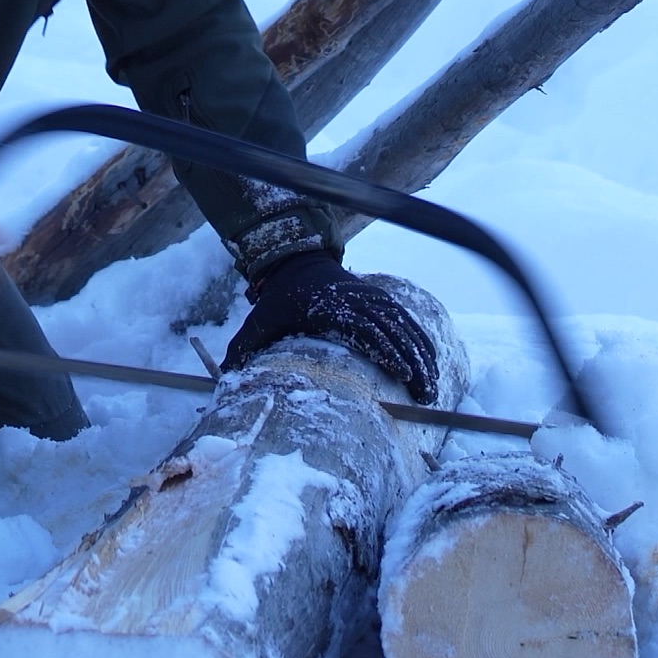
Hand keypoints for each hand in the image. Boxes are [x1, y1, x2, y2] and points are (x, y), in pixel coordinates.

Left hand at [222, 254, 442, 404]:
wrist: (297, 262)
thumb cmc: (279, 300)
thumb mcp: (259, 320)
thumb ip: (243, 348)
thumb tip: (225, 377)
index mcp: (330, 308)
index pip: (364, 329)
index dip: (386, 350)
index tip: (402, 374)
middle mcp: (356, 301)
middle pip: (392, 331)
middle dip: (413, 362)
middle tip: (426, 394)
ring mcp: (371, 297)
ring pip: (404, 325)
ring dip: (422, 354)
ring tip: (432, 386)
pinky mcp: (380, 298)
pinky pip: (406, 318)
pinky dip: (420, 338)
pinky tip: (431, 361)